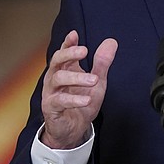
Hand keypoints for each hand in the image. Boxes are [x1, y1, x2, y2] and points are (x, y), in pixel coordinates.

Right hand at [40, 30, 116, 148]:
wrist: (74, 129)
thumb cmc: (82, 102)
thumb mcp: (97, 81)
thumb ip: (102, 63)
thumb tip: (111, 42)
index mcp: (66, 69)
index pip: (64, 51)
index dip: (68, 42)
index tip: (74, 34)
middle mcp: (56, 78)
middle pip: (57, 60)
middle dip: (69, 53)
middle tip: (84, 51)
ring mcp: (52, 92)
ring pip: (58, 78)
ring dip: (77, 77)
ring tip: (93, 79)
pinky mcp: (51, 107)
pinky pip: (60, 101)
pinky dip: (74, 100)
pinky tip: (86, 100)